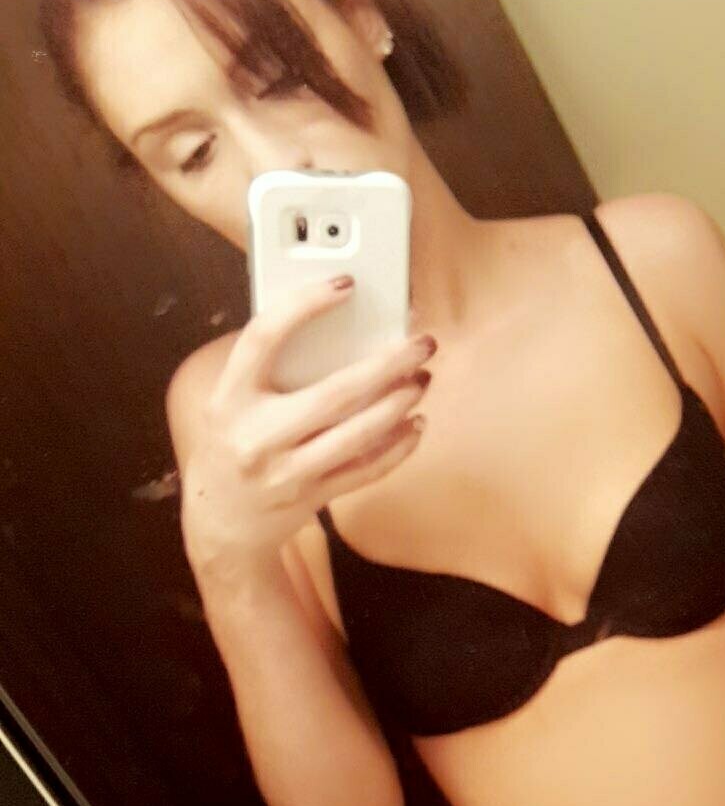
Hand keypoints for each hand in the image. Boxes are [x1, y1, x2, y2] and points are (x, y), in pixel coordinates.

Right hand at [180, 274, 434, 568]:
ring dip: (400, 404)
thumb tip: (339, 324)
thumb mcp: (231, 402)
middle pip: (334, 393)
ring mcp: (287, 473)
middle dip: (388, 365)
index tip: (345, 284)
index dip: (304, 305)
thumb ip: (270, 368)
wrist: (219, 522)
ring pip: (358, 435)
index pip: (264, 338)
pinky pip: (367, 470)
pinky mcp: (312, 497)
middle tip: (421, 344)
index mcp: (230, 398)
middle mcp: (257, 436)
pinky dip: (399, 447)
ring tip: (422, 379)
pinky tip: (416, 423)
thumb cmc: (232, 445)